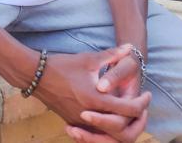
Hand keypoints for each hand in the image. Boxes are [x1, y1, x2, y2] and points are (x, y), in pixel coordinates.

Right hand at [31, 46, 150, 141]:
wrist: (34, 75)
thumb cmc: (62, 65)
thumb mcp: (88, 59)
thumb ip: (112, 55)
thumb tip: (129, 47)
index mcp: (95, 99)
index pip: (129, 109)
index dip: (142, 103)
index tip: (146, 94)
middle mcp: (89, 115)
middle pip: (123, 130)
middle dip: (136, 120)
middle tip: (142, 108)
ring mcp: (80, 121)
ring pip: (109, 135)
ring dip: (123, 126)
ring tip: (128, 113)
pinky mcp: (73, 122)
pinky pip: (95, 132)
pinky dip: (107, 129)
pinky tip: (111, 116)